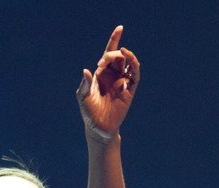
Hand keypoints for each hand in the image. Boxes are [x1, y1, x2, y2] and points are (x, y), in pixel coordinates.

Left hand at [76, 25, 140, 142]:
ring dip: (127, 57)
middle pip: (118, 57)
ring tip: (123, 53)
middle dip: (113, 54)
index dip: (114, 40)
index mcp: (101, 74)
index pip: (108, 54)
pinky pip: (135, 75)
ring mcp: (122, 82)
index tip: (120, 28)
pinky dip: (133, 68)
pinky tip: (128, 65)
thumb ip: (85, 84)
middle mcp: (112, 76)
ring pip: (128, 64)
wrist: (99, 128)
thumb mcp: (83, 98)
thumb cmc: (89, 113)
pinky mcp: (130, 90)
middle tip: (104, 61)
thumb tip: (86, 70)